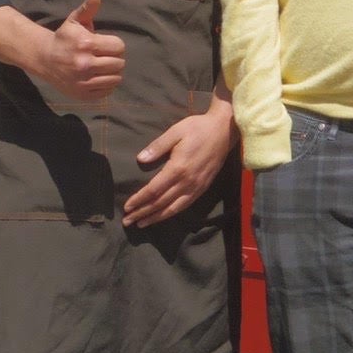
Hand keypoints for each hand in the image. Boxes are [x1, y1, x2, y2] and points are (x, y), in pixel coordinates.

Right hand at [33, 0, 125, 100]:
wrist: (44, 59)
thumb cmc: (64, 38)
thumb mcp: (75, 20)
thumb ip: (89, 7)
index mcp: (86, 44)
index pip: (119, 47)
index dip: (115, 44)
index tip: (106, 44)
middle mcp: (85, 65)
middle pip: (119, 63)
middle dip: (114, 58)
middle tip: (104, 55)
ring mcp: (83, 82)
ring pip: (116, 78)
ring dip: (112, 72)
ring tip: (102, 66)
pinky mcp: (82, 94)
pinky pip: (108, 91)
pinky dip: (106, 84)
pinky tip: (97, 77)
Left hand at [122, 105, 236, 227]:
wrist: (225, 130)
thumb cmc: (198, 128)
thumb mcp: (176, 132)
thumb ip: (158, 146)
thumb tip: (140, 159)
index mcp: (178, 168)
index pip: (154, 190)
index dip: (139, 200)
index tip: (126, 207)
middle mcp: (187, 181)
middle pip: (161, 203)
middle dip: (143, 213)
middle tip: (128, 221)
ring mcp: (196, 186)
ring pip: (173, 208)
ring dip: (156, 218)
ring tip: (142, 224)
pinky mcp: (204, 187)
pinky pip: (185, 205)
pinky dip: (172, 213)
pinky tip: (164, 215)